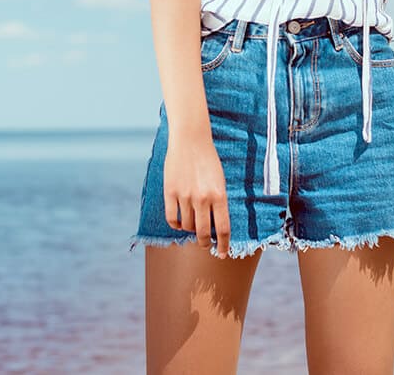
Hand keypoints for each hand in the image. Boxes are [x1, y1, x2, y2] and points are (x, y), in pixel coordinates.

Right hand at [163, 135, 230, 258]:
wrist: (191, 140)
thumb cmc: (208, 159)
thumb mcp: (220, 180)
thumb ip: (218, 202)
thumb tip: (217, 226)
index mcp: (219, 195)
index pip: (223, 229)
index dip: (223, 245)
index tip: (222, 253)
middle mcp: (202, 198)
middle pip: (204, 233)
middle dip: (205, 243)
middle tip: (206, 244)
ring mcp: (185, 196)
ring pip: (188, 226)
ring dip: (191, 230)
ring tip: (193, 225)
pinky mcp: (170, 192)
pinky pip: (173, 219)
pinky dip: (177, 225)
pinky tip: (181, 223)